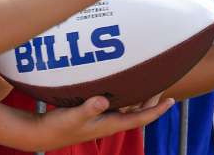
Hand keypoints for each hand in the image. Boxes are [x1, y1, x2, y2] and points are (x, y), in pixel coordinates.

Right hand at [10, 95, 173, 149]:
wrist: (41, 134)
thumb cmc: (57, 127)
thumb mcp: (72, 116)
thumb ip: (87, 108)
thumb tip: (102, 100)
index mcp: (109, 124)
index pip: (140, 119)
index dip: (157, 111)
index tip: (172, 101)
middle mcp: (110, 122)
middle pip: (138, 112)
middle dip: (153, 100)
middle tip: (164, 83)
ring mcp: (102, 118)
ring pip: (129, 107)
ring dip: (140, 96)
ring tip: (150, 80)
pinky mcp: (94, 113)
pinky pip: (116, 103)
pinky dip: (124, 94)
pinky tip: (122, 81)